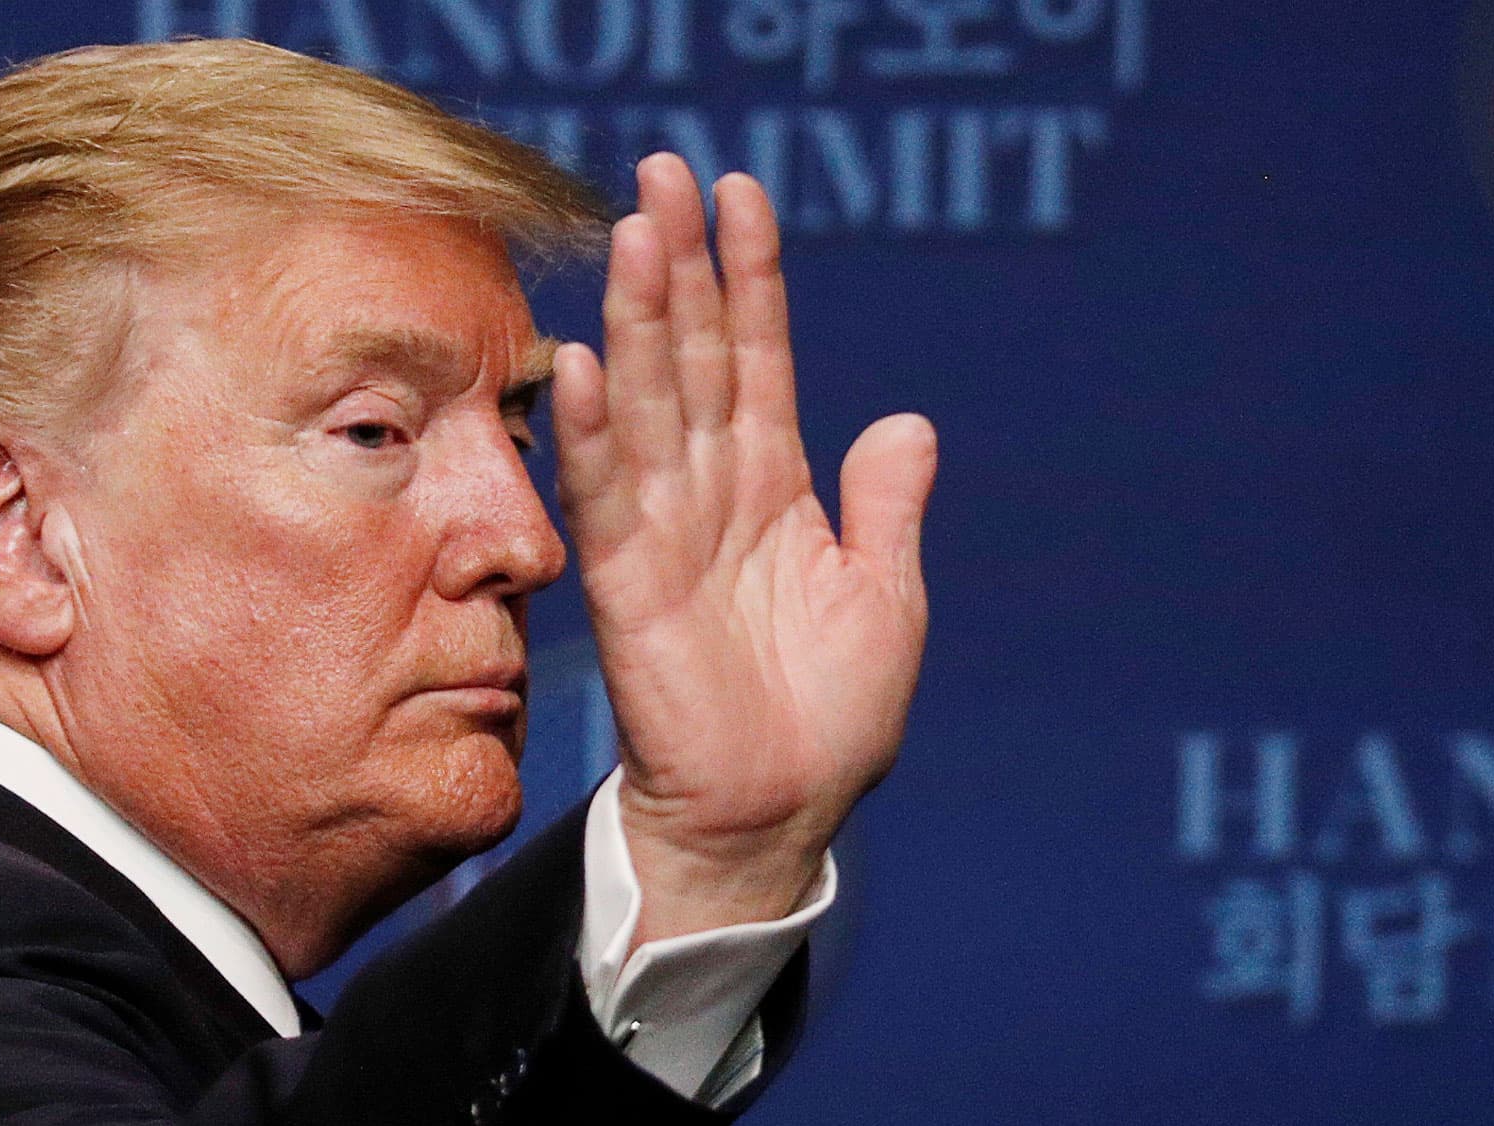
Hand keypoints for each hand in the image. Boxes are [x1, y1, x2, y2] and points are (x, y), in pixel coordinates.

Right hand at [552, 154, 936, 946]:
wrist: (778, 813)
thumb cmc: (830, 716)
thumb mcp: (884, 598)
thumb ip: (886, 507)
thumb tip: (908, 418)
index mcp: (774, 486)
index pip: (758, 358)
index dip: (753, 278)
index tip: (742, 193)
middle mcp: (712, 493)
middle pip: (694, 358)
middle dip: (684, 267)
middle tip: (665, 173)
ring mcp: (665, 533)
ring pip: (649, 406)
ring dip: (642, 321)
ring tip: (638, 234)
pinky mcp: (627, 587)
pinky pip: (607, 495)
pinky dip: (593, 430)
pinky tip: (585, 359)